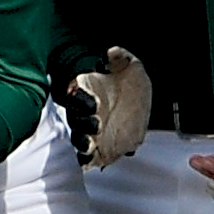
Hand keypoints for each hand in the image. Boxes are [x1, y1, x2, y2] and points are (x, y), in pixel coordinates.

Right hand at [71, 48, 150, 169]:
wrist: (137, 100)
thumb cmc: (127, 79)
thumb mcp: (129, 65)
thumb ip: (120, 57)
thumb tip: (111, 53)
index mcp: (88, 92)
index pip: (78, 97)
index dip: (84, 100)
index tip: (94, 102)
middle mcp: (86, 114)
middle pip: (76, 121)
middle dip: (84, 124)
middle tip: (96, 124)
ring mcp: (91, 132)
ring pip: (79, 139)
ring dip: (83, 143)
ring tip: (90, 146)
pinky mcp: (100, 148)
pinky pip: (88, 157)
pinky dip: (87, 160)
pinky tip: (91, 160)